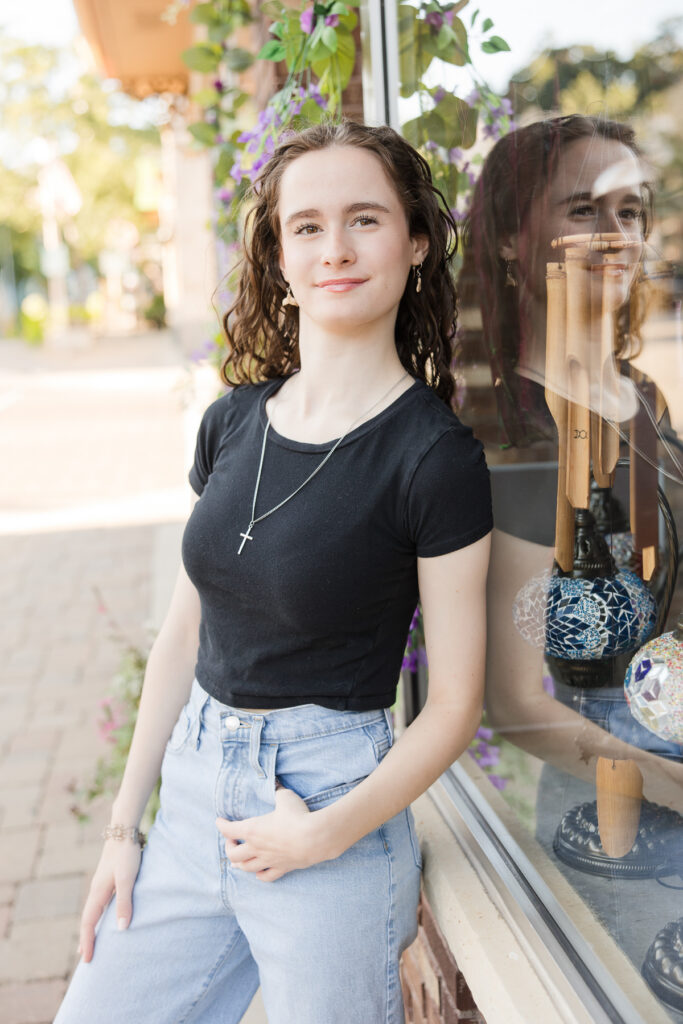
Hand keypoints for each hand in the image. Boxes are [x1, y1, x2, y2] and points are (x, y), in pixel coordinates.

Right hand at [78, 839, 142, 961]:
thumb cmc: (126, 854)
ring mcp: (102, 885)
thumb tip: (121, 930)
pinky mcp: (109, 880)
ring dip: (92, 928)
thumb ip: (124, 903)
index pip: (88, 923)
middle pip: (88, 920)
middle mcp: (96, 891)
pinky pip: (101, 904)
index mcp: (97, 893)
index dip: (88, 942)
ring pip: (94, 912)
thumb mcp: (127, 879)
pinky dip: (99, 917)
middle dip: (86, 939)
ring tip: (92, 942)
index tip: (87, 960)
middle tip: (85, 958)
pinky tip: (105, 918)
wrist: (123, 830)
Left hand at [216, 787, 327, 881]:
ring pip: (247, 868)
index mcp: (253, 829)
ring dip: (240, 864)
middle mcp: (257, 848)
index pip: (229, 829)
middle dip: (229, 848)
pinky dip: (259, 874)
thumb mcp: (285, 797)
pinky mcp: (282, 868)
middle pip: (233, 855)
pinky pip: (266, 876)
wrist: (315, 838)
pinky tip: (259, 872)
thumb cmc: (298, 816)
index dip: (221, 825)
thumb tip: (277, 787)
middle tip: (232, 841)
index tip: (219, 821)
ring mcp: (269, 860)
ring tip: (238, 860)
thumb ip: (278, 793)